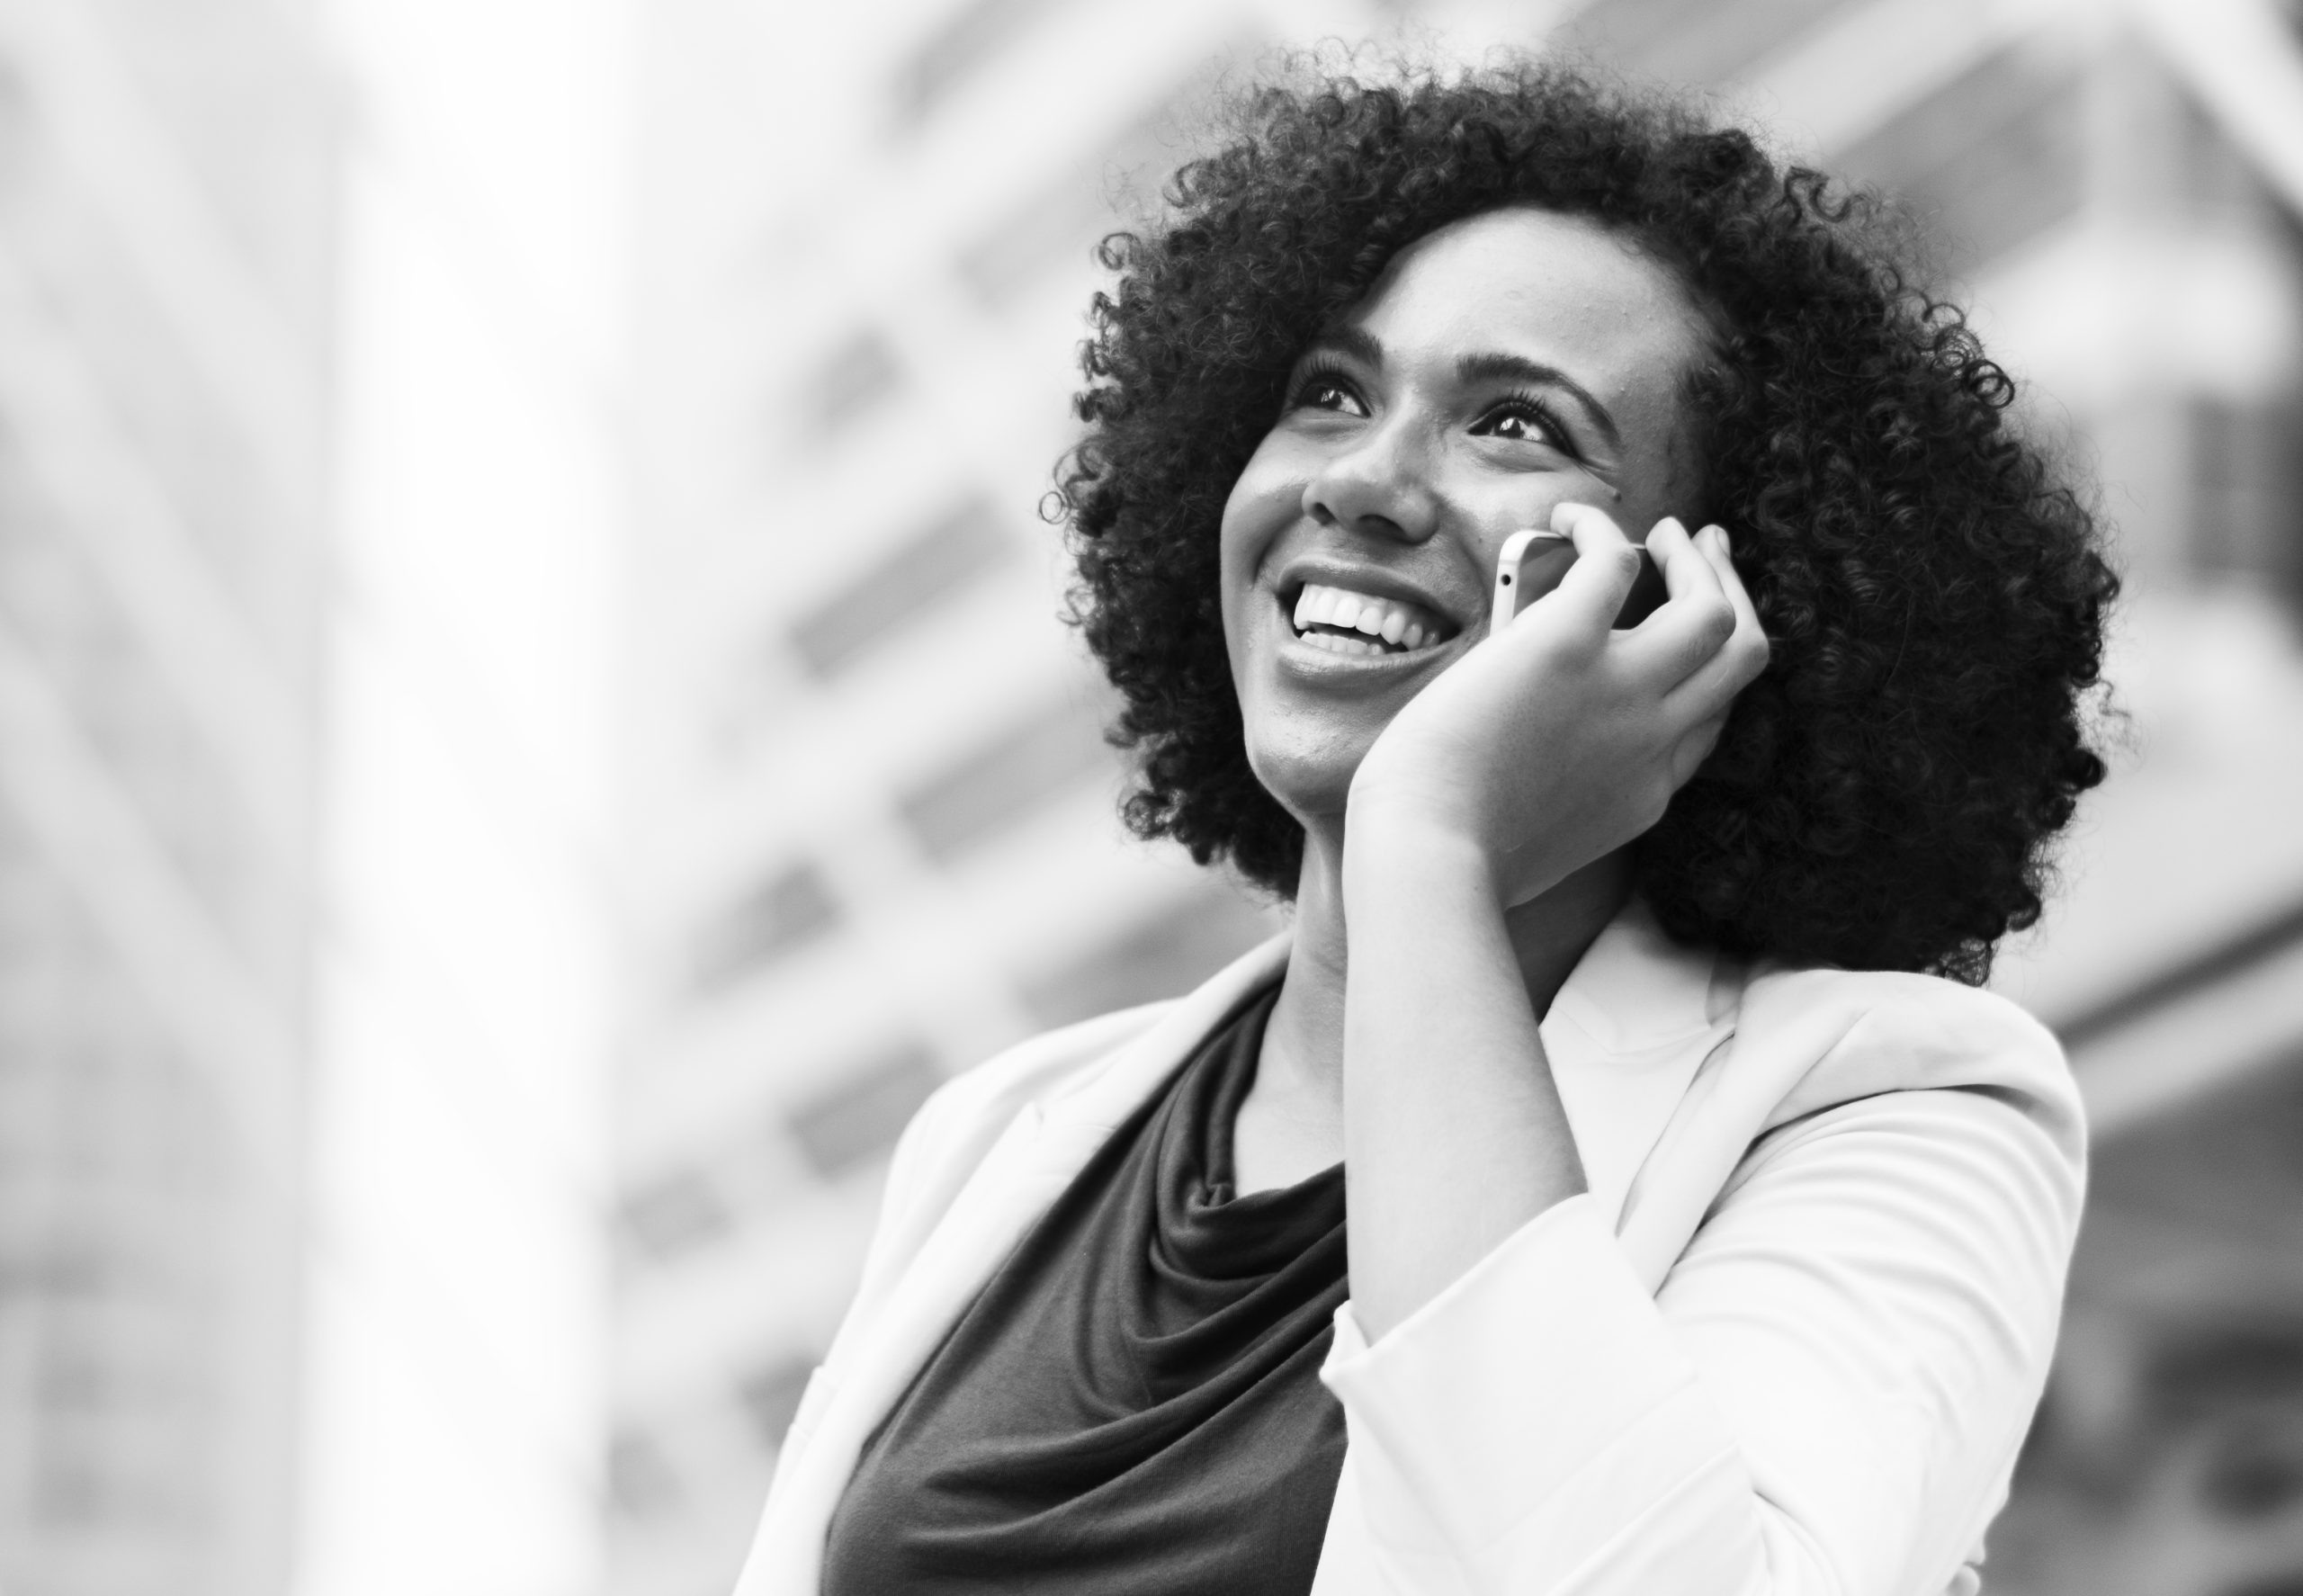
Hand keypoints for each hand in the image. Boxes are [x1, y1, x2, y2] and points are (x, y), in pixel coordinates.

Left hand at [1345, 503, 1767, 907]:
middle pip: (1741, 655)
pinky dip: (1598, 528)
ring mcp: (1619, 691)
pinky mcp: (1563, 646)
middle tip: (1706, 552)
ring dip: (1694, 559)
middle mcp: (1652, 738)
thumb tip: (1542, 766)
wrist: (1427, 853)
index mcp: (1647, 790)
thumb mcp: (1549, 844)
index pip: (1712, 721)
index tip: (1688, 640)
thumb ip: (1572, 803)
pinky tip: (1568, 515)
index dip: (1709, 672)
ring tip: (1664, 531)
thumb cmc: (1457, 858)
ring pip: (1712, 609)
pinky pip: (1611, 563)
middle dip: (1732, 592)